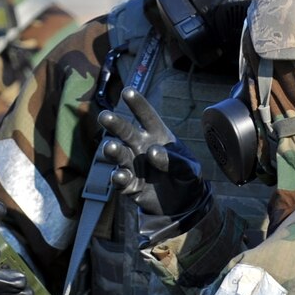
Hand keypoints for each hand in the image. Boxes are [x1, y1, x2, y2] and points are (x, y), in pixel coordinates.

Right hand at [101, 89, 209, 227]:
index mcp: (157, 136)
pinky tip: (121, 176)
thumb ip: (175, 160)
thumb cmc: (185, 176)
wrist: (183, 203)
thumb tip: (153, 152)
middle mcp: (140, 147)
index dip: (138, 104)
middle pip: (125, 132)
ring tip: (112, 147)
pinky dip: (118, 177)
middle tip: (104, 116)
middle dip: (114, 123)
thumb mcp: (190, 169)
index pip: (147, 117)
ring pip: (117, 154)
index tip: (127, 91)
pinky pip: (119, 179)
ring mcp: (133, 165)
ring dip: (112, 150)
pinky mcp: (129, 185)